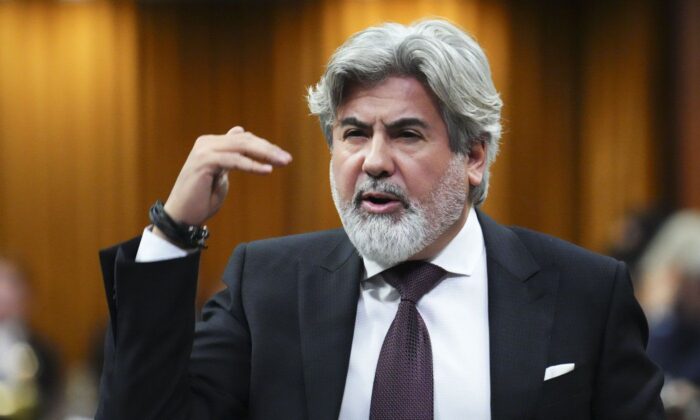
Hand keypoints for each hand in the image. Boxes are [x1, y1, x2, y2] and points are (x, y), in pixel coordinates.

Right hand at [161, 126, 291, 226]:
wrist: (182, 216)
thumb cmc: (202, 199)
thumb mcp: (221, 172)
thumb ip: (232, 154)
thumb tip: (240, 132)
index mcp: (211, 143)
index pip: (244, 139)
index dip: (265, 146)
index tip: (283, 157)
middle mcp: (206, 143)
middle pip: (245, 140)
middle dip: (268, 149)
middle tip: (287, 159)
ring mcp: (204, 150)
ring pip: (241, 146)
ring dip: (265, 155)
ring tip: (282, 163)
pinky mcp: (204, 162)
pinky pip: (234, 160)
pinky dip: (252, 165)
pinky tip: (266, 170)